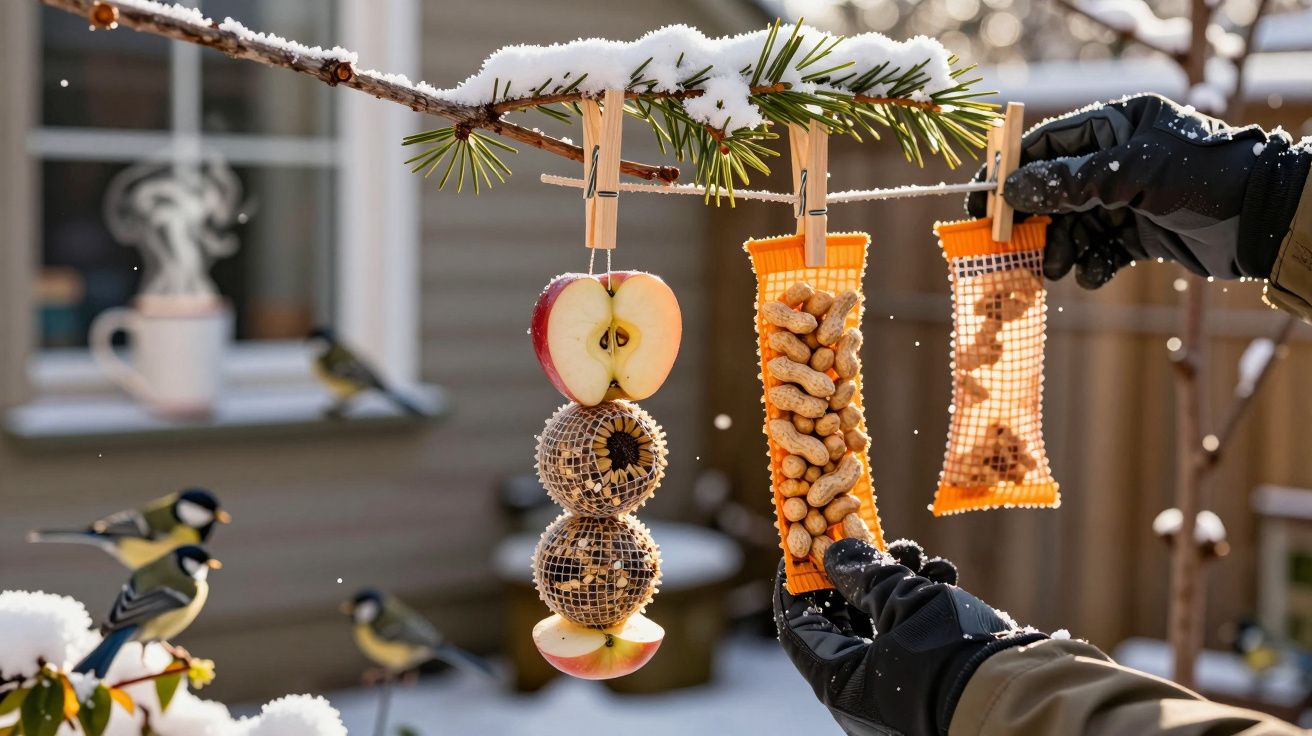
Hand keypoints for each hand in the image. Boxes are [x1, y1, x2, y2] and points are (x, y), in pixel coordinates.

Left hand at [775, 539, 1043, 735]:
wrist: (1020, 694)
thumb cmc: (948, 651)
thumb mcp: (901, 601)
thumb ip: (863, 574)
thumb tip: (835, 553)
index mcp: (839, 682)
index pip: (797, 627)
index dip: (795, 584)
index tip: (801, 548)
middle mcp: (862, 690)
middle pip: (843, 620)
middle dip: (858, 574)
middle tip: (866, 538)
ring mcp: (898, 686)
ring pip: (883, 621)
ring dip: (896, 580)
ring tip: (915, 554)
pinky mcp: (932, 676)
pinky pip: (913, 634)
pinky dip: (924, 602)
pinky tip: (944, 575)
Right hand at [966, 93, 1309, 288]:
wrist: (1263, 221)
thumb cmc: (1202, 178)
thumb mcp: (1131, 173)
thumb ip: (1069, 182)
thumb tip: (1011, 188)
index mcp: (1117, 125)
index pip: (1048, 144)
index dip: (1011, 172)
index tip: (982, 202)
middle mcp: (1118, 159)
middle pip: (1055, 190)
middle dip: (1035, 221)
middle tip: (1009, 247)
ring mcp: (1129, 197)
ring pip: (1073, 225)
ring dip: (1059, 248)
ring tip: (1056, 269)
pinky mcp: (1141, 233)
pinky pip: (1100, 249)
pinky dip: (1091, 264)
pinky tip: (1092, 274)